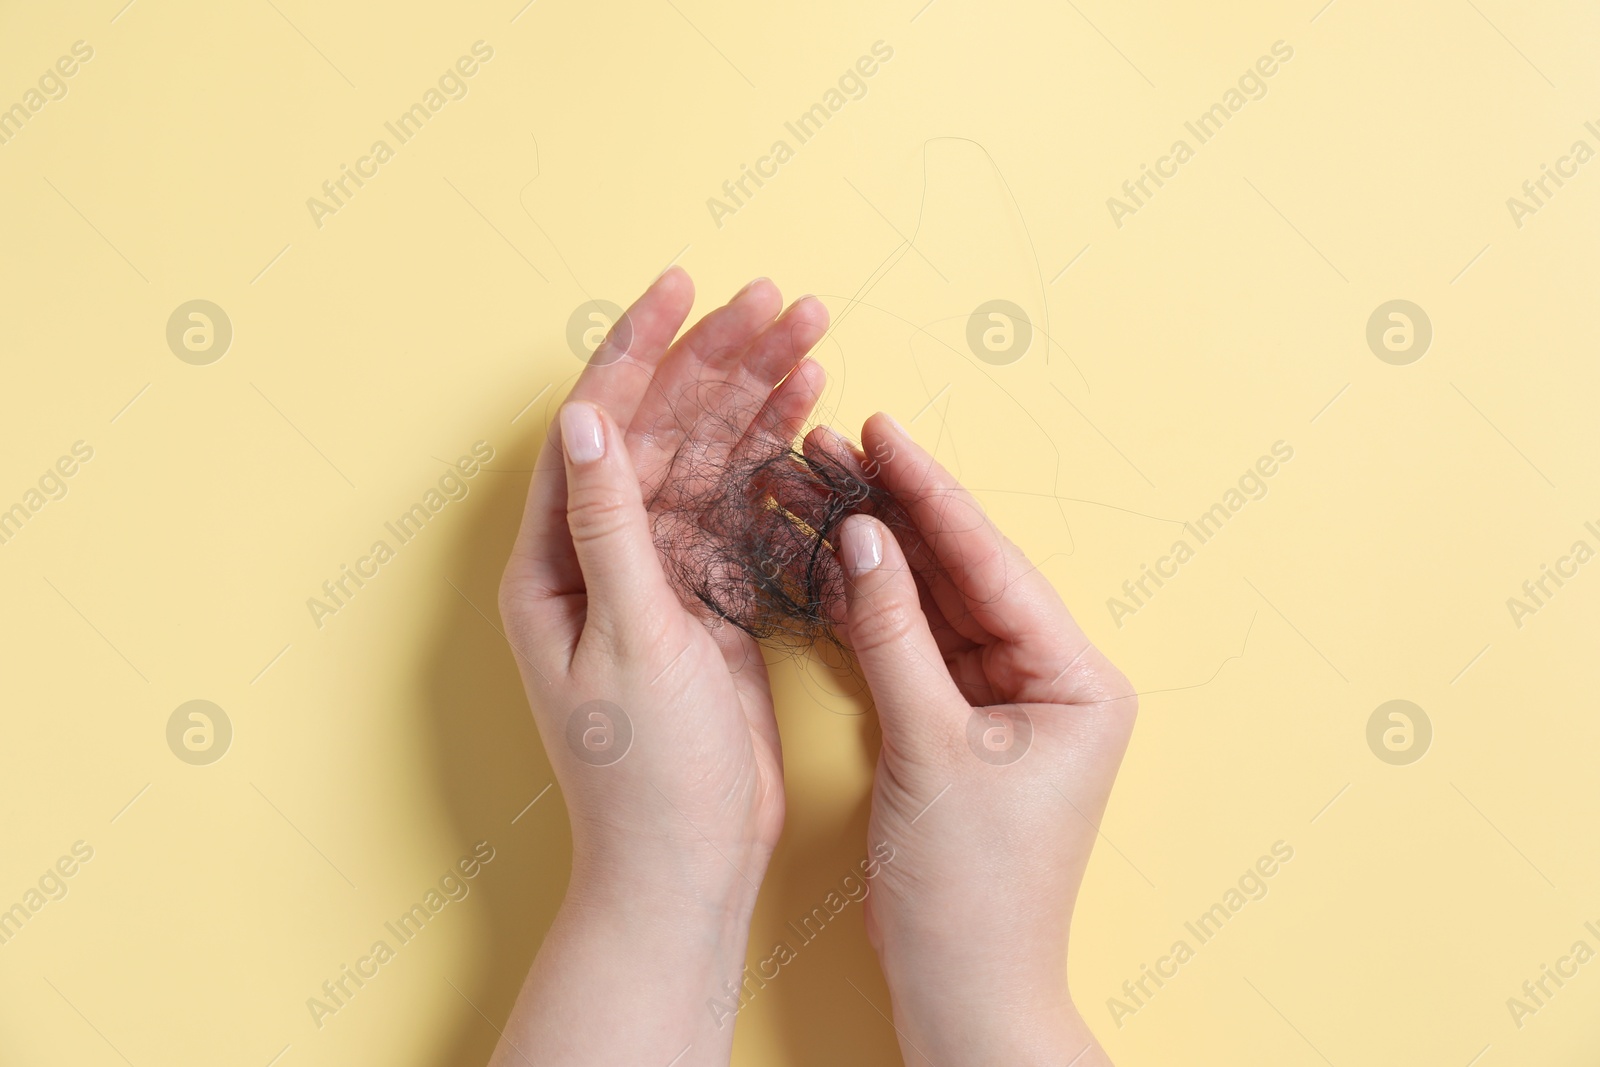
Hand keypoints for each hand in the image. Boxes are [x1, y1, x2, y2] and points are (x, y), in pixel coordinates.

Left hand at [492, 269, 829, 1066]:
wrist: (689, 863)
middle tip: (781, 299)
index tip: (684, 284)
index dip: (638, 350)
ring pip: (707, 462)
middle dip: (718, 361)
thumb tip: (587, 414)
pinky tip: (805, 408)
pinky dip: (772, 460)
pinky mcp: (707, 599)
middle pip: (660, 430)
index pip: (595, 426)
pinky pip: (739, 510)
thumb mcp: (628, 640)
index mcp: (554, 564)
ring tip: (809, 333)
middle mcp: (599, 557)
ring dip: (754, 397)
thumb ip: (610, 524)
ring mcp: (657, 575)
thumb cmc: (645, 772)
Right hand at [812, 414, 1136, 1065]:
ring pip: (936, 604)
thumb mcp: (929, 748)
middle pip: (965, 573)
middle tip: (836, 444)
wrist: (964, 989)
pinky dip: (873, 610)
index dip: (933, 494)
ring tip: (821, 484)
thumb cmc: (971, 889)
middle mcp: (1054, 680)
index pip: (995, 566)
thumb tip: (861, 537)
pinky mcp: (963, 725)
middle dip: (899, 511)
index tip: (884, 430)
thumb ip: (892, 635)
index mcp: (1080, 680)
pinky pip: (916, 647)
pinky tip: (831, 560)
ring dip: (880, 552)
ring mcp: (1008, 702)